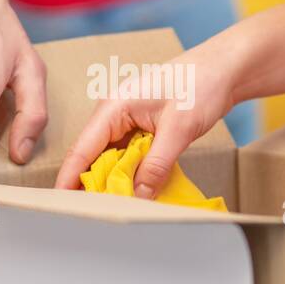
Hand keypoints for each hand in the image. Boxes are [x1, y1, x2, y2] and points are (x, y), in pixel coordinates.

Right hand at [54, 44, 237, 197]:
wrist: (224, 69)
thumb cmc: (200, 85)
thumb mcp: (178, 129)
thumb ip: (156, 165)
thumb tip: (139, 196)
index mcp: (113, 107)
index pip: (82, 148)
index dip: (69, 177)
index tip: (60, 203)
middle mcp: (114, 113)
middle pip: (93, 155)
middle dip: (91, 183)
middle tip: (90, 214)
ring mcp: (128, 119)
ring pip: (111, 157)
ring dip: (112, 179)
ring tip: (110, 207)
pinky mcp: (142, 126)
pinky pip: (128, 154)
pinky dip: (129, 171)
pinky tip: (134, 190)